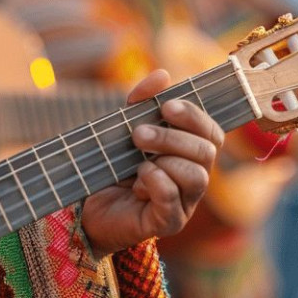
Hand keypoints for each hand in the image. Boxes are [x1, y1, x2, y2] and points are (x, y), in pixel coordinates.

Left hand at [81, 69, 224, 257]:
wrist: (86, 206)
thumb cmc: (112, 166)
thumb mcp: (123, 128)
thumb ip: (141, 102)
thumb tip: (162, 74)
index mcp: (189, 154)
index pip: (211, 133)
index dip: (195, 117)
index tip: (167, 106)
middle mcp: (193, 178)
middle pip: (207, 153)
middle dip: (173, 138)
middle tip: (138, 134)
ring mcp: (184, 203)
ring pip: (197, 177)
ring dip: (166, 160)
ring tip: (138, 158)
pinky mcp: (168, 223)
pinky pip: (174, 201)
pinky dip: (158, 184)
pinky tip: (139, 179)